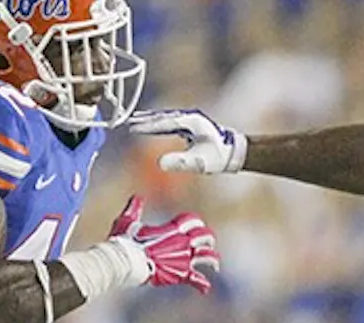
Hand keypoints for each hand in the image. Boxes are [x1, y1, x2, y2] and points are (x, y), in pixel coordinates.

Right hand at [108, 196, 219, 293]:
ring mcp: (183, 258)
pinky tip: (205, 288)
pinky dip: (202, 284)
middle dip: (208, 238)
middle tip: (209, 243)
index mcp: (172, 229)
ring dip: (212, 259)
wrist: (127, 261)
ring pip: (207, 256)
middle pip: (205, 236)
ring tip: (215, 265)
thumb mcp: (128, 222)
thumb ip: (134, 209)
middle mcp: (182, 242)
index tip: (196, 226)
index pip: (192, 220)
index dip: (195, 222)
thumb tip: (136, 197)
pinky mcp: (181, 274)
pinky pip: (196, 279)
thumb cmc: (125, 241)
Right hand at [127, 109, 247, 173]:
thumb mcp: (199, 162)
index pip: (164, 123)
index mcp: (191, 122)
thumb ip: (180, 162)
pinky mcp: (192, 125)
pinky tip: (152, 126)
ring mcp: (192, 120)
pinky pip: (171, 122)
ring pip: (166, 118)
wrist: (235, 153)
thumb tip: (160, 164)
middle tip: (128, 123)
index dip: (146, 126)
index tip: (132, 129)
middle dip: (145, 120)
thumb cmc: (218, 158)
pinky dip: (159, 123)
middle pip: (162, 117)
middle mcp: (191, 117)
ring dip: (151, 120)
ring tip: (135, 121)